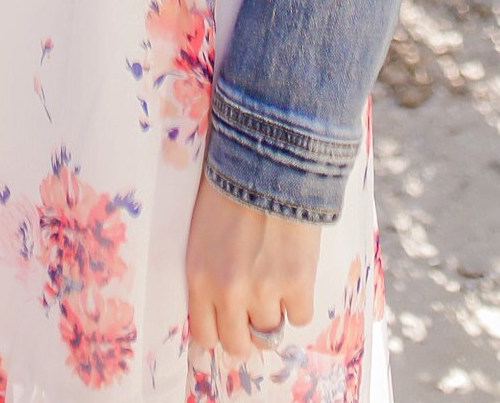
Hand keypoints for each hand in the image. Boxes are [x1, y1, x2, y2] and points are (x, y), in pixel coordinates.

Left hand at [185, 169, 322, 362]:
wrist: (268, 156)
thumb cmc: (230, 186)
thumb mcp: (203, 233)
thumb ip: (208, 273)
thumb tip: (221, 309)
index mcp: (199, 277)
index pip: (204, 336)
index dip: (219, 332)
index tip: (228, 324)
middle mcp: (228, 292)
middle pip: (238, 345)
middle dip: (246, 334)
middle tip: (254, 313)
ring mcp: (264, 290)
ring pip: (270, 333)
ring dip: (274, 313)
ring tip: (276, 282)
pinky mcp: (297, 282)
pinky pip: (300, 317)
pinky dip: (299, 302)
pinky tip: (295, 275)